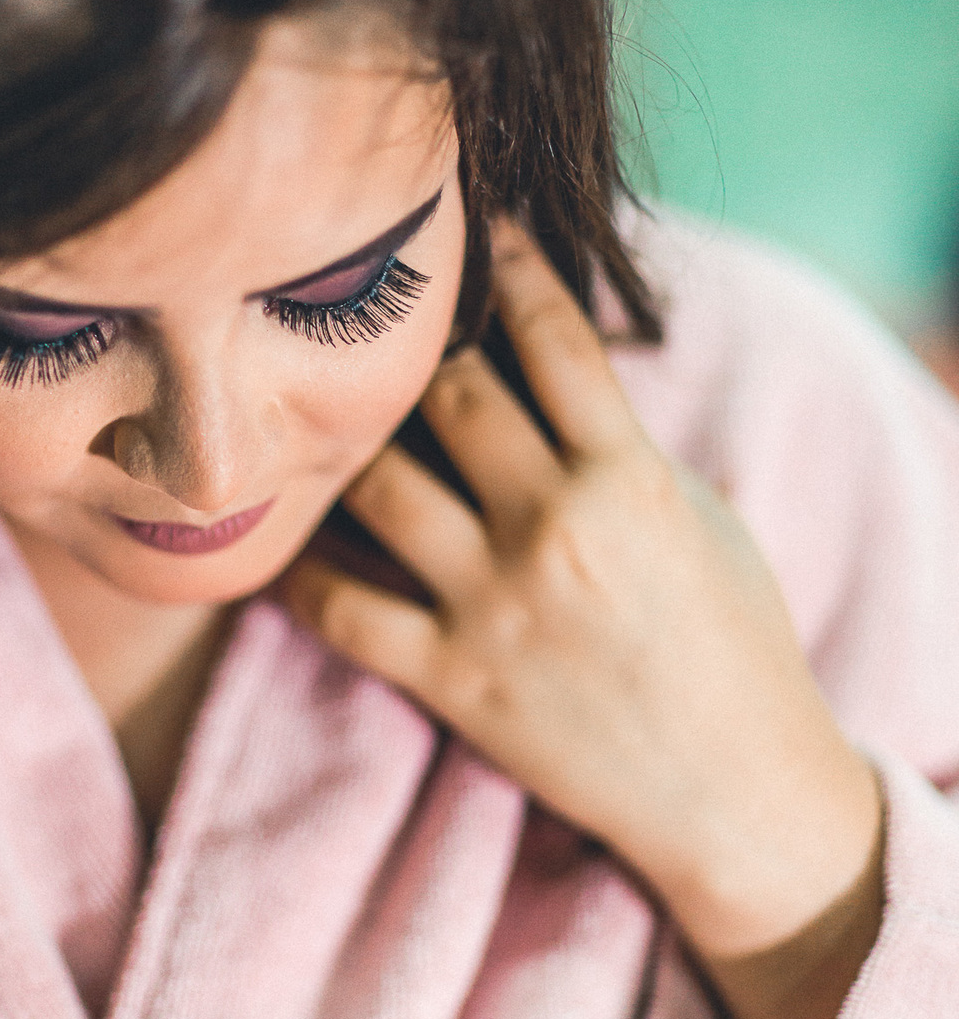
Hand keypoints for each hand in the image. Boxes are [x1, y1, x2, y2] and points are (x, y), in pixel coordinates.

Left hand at [284, 218, 880, 961]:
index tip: (476, 230)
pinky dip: (302, 570)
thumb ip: (622, 446)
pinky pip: (343, 608)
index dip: (509, 268)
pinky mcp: (452, 680)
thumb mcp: (702, 519)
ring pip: (379, 484)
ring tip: (315, 415)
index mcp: (630, 477)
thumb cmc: (735, 644)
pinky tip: (284, 539)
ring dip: (347, 442)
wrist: (735, 788)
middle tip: (378, 324)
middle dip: (414, 348)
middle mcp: (554, 529)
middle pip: (450, 393)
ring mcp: (494, 606)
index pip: (553, 340)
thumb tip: (552, 376)